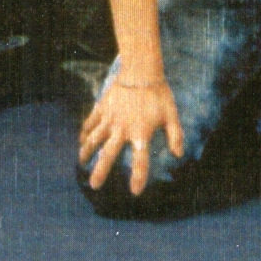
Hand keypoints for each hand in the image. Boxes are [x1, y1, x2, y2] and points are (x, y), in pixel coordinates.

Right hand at [79, 79, 183, 195]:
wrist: (141, 68)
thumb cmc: (158, 92)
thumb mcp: (171, 114)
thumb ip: (175, 135)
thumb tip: (179, 155)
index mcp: (141, 133)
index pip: (140, 160)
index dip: (138, 177)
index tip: (134, 192)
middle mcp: (122, 128)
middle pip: (109, 154)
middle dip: (100, 171)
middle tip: (94, 186)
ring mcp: (110, 118)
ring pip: (94, 139)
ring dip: (87, 152)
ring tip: (82, 162)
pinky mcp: (102, 107)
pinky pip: (90, 122)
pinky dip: (84, 132)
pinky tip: (81, 141)